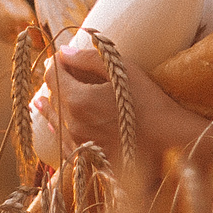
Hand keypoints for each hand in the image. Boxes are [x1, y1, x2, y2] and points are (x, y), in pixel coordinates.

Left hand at [50, 38, 210, 168]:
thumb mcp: (122, 72)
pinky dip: (57, 130)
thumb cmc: (149, 102)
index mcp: (78, 99)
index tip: (61, 57)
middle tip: (62, 74)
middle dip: (56, 82)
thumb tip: (63, 53)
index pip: (53, 75)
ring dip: (52, 106)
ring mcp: (79, 144)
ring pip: (55, 120)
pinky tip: (53, 126)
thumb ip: (89, 59)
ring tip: (42, 99)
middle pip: (53, 97)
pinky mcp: (88, 160)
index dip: (56, 63)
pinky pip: (63, 143)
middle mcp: (73, 124)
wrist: (169, 142)